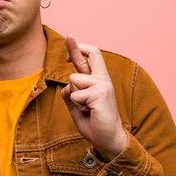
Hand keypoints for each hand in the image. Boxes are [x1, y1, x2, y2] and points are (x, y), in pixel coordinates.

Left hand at [61, 34, 128, 160]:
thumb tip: (67, 85)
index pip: (90, 57)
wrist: (108, 139)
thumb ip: (72, 93)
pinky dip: (77, 106)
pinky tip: (90, 112)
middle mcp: (103, 79)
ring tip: (87, 108)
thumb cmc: (93, 123)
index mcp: (98, 80)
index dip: (77, 47)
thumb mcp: (77, 106)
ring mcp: (103, 84)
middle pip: (91, 53)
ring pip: (74, 79)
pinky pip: (76, 94)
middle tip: (69, 35)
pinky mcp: (101, 93)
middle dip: (76, 46)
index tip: (70, 37)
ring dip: (74, 97)